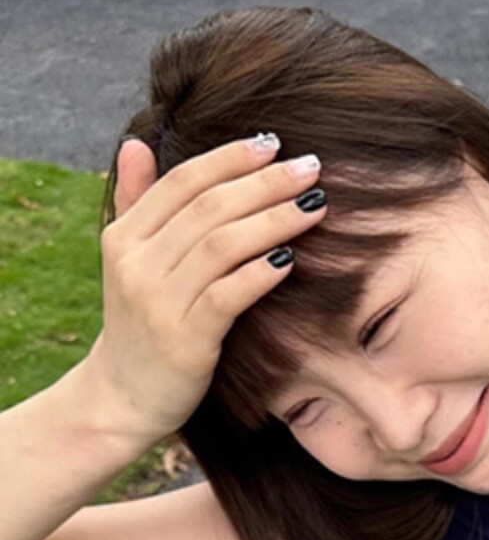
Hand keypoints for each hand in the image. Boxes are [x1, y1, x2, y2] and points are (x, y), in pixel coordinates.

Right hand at [80, 132, 326, 451]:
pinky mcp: (184, 341)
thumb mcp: (129, 261)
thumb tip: (136, 143)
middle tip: (310, 167)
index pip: (182, 182)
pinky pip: (227, 296)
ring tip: (314, 204)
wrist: (122, 396)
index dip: (229, 158)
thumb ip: (136, 202)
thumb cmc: (141, 324)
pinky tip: (291, 260)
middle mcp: (137, 264)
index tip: (273, 143)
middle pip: (208, 208)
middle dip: (264, 183)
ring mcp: (158, 303)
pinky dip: (260, 274)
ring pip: (221, 246)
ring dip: (273, 220)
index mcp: (125, 236)